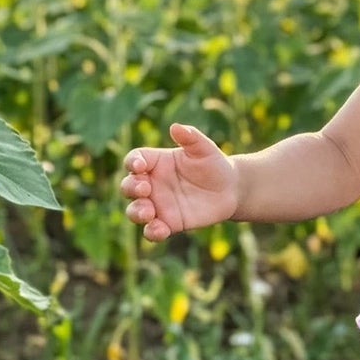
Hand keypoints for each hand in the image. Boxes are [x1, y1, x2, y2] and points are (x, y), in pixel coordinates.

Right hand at [119, 123, 238, 240]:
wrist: (230, 189)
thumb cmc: (214, 164)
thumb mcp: (205, 148)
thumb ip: (191, 137)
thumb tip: (176, 127)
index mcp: (155, 162)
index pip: (134, 160)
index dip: (132, 162)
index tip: (140, 166)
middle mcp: (152, 184)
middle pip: (128, 186)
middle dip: (131, 188)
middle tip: (144, 189)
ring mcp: (158, 205)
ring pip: (135, 210)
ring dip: (136, 212)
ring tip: (148, 212)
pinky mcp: (169, 223)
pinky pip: (153, 230)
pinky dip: (152, 232)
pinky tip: (159, 231)